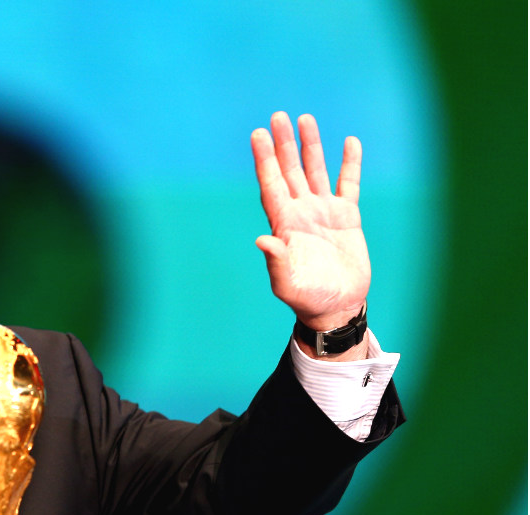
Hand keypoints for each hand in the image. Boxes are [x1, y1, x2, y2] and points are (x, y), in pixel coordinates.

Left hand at [251, 112, 369, 341]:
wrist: (336, 305)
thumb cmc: (307, 298)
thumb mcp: (287, 283)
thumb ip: (276, 261)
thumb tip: (262, 240)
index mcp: (284, 224)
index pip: (271, 184)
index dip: (265, 159)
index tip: (258, 134)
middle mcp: (301, 212)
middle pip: (290, 170)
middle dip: (284, 144)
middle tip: (278, 116)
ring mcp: (323, 212)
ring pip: (315, 171)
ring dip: (311, 146)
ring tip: (305, 119)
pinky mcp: (347, 217)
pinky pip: (348, 183)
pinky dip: (349, 163)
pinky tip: (349, 142)